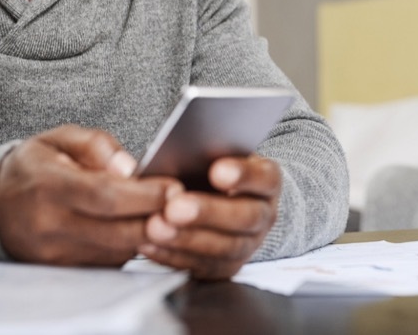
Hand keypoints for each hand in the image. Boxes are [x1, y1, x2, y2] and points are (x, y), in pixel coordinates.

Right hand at [0, 124, 178, 266]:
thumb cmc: (35, 166)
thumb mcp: (59, 138)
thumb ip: (97, 145)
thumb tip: (130, 168)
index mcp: (48, 186)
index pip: (104, 195)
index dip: (144, 195)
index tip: (175, 188)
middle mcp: (49, 226)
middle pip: (116, 231)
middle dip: (158, 220)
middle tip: (188, 206)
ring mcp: (54, 255)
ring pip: (117, 251)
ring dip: (149, 235)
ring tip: (173, 215)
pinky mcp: (63, 272)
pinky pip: (108, 263)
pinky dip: (131, 247)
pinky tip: (147, 228)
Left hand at [140, 154, 280, 279]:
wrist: (221, 199)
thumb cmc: (213, 170)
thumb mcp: (216, 154)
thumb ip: (205, 153)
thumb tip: (181, 150)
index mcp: (267, 181)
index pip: (265, 178)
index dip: (244, 176)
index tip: (217, 171)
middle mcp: (264, 215)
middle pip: (245, 217)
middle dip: (208, 213)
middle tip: (175, 207)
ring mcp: (249, 245)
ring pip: (225, 248)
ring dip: (188, 239)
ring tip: (156, 227)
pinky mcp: (226, 267)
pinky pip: (203, 267)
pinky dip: (174, 256)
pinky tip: (150, 244)